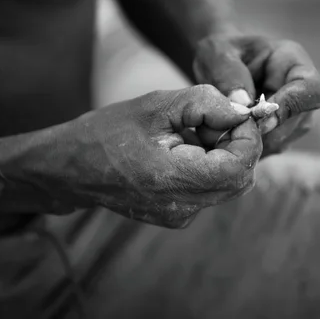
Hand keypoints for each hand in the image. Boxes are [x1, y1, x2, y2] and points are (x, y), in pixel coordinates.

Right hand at [58, 85, 261, 227]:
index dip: (249, 138)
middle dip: (238, 144)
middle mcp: (181, 207)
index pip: (240, 167)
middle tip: (212, 120)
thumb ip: (205, 104)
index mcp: (173, 180)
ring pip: (228, 185)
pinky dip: (209, 166)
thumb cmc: (107, 132)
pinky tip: (182, 150)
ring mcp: (179, 217)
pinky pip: (210, 191)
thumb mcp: (157, 105)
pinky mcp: (176, 216)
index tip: (237, 113)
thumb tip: (243, 111)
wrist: (70, 169)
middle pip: (241, 179)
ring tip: (190, 133)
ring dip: (223, 154)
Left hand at [193, 34, 319, 156]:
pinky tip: (224, 137)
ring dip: (252, 141)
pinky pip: (267, 150)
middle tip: (228, 127)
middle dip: (263, 129)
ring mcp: (293, 117)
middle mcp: (300, 92)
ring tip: (221, 128)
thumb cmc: (219, 54)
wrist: (215, 68)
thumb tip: (244, 106)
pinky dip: (246, 148)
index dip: (290, 107)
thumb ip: (229, 75)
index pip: (312, 90)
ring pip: (281, 141)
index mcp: (292, 62)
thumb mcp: (217, 55)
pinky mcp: (279, 136)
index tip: (258, 116)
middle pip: (297, 123)